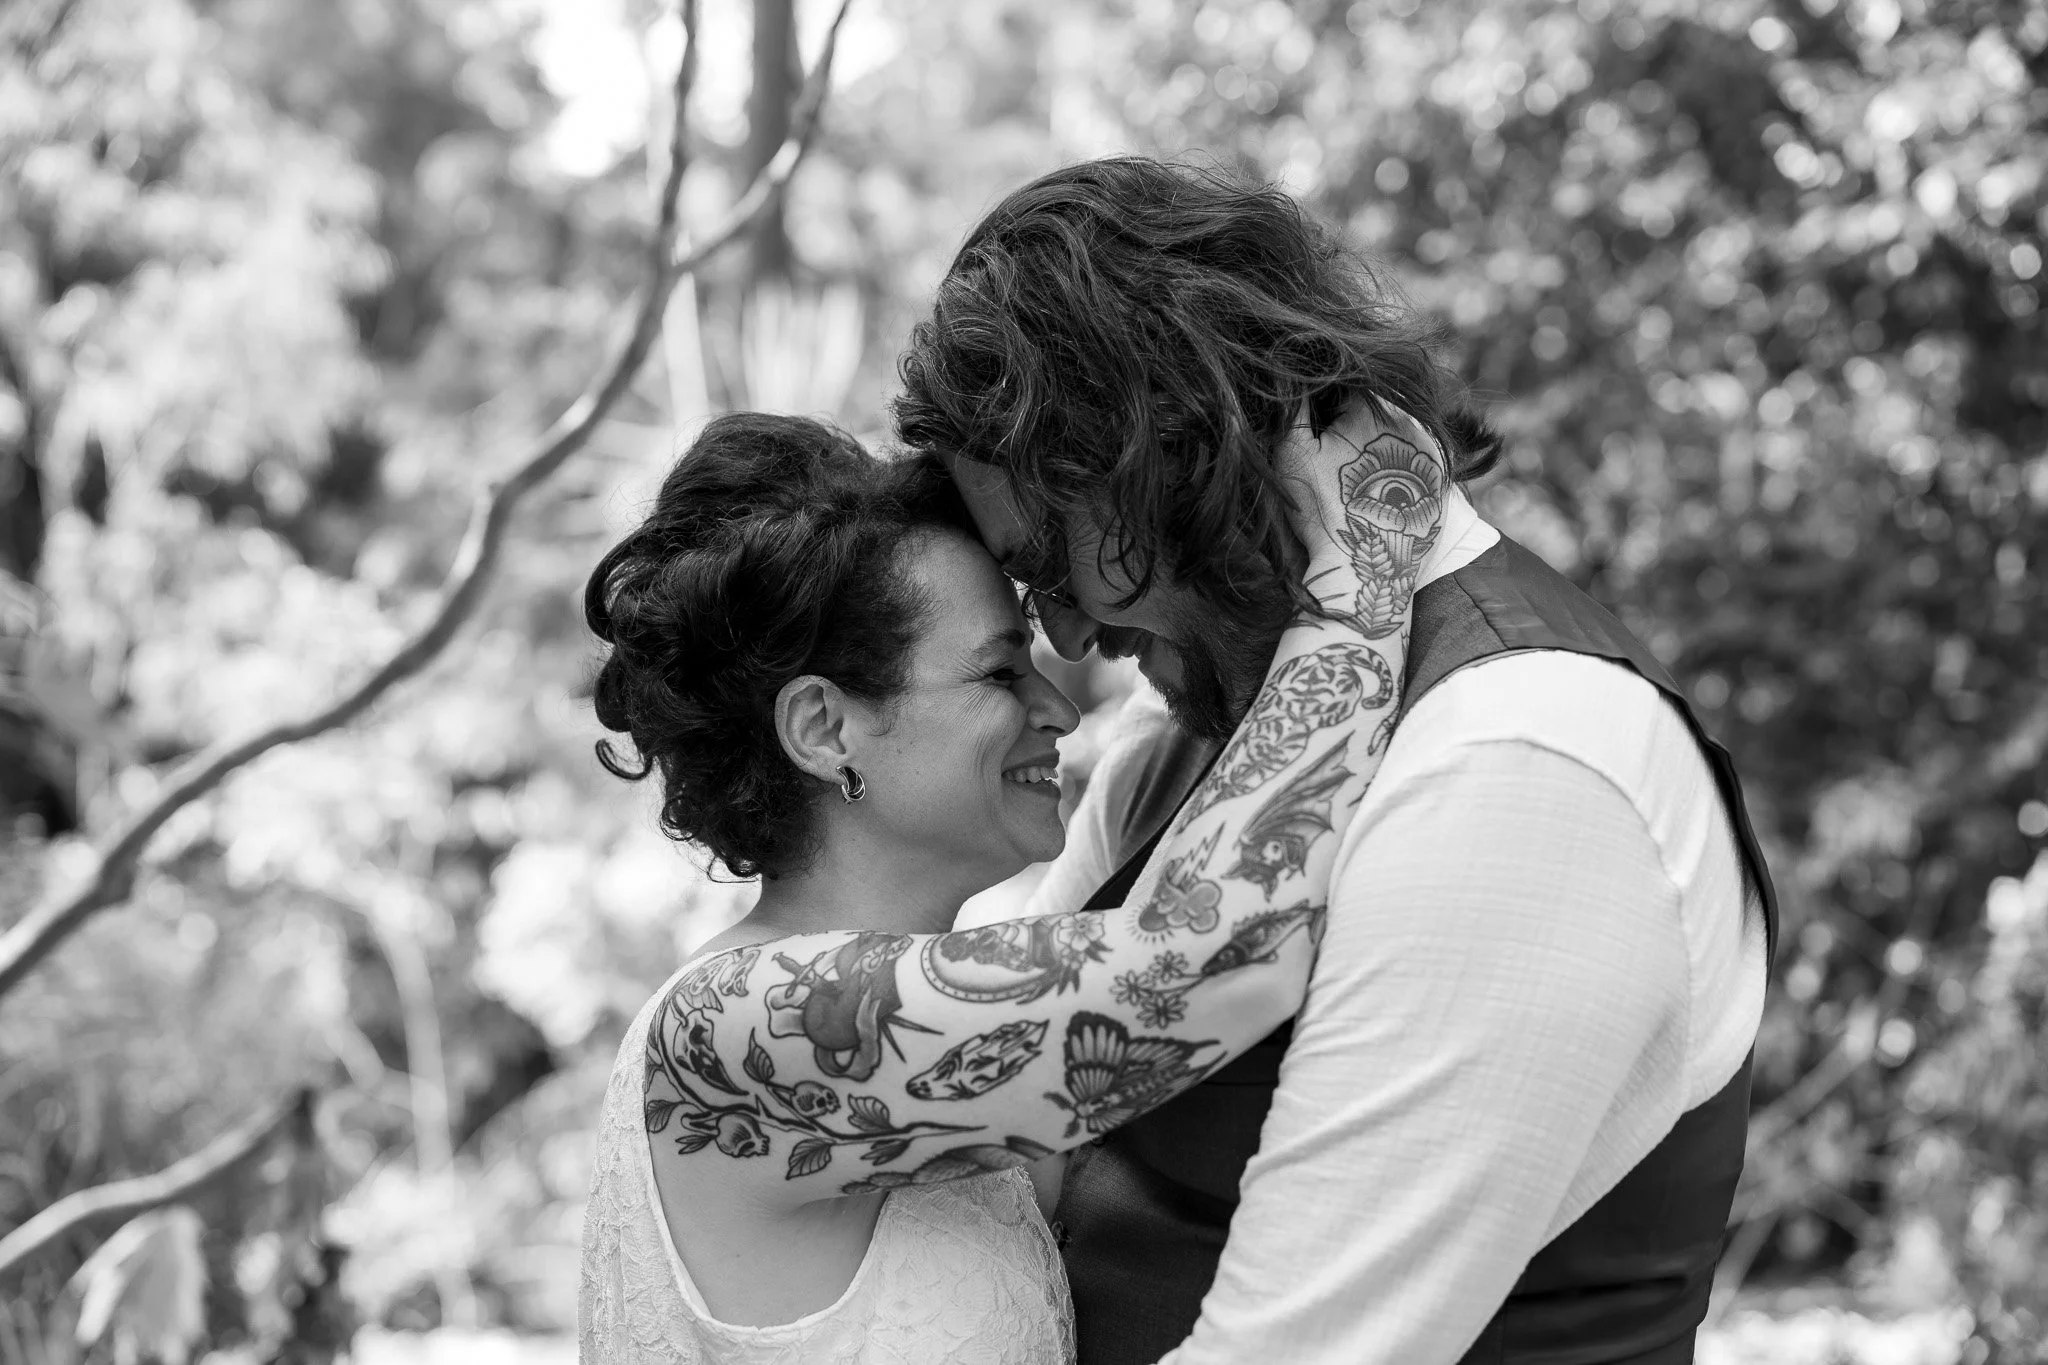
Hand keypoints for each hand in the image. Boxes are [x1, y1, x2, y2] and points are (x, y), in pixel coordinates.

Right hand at [1275, 398, 1449, 639]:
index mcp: (1372, 408)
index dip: (1326, 405)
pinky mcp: (1440, 476)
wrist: (1362, 566)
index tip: (1317, 432)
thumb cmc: (1321, 508)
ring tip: (1356, 477)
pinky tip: (1377, 486)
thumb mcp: (1294, 451)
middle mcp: (1408, 421)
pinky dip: (1396, 463)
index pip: (1346, 386)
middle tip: (1335, 459)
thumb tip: (1291, 373)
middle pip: (1374, 407)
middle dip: (1352, 422)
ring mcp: (1428, 450)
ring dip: (1376, 442)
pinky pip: (1414, 456)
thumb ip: (1294, 406)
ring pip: (1395, 431)